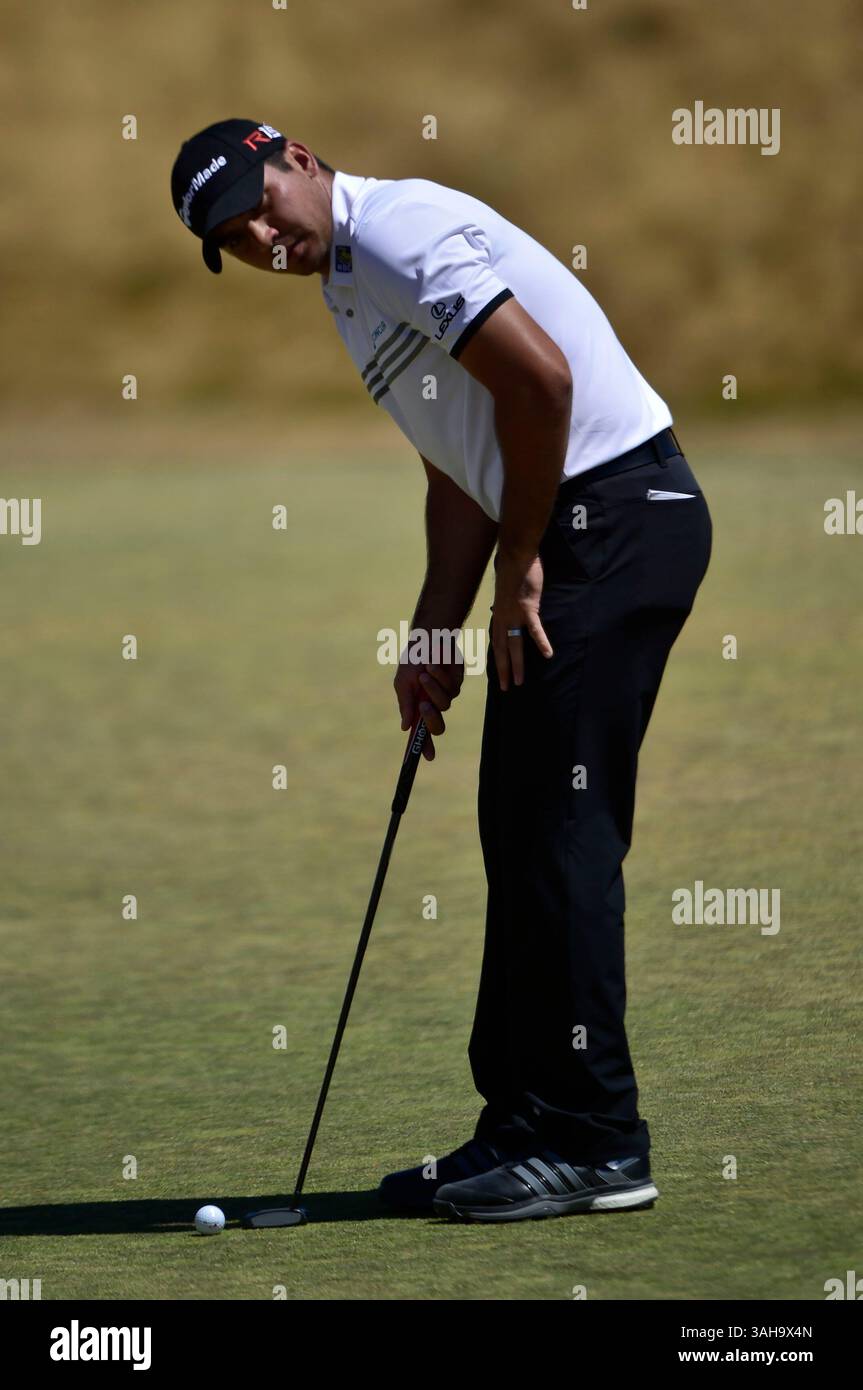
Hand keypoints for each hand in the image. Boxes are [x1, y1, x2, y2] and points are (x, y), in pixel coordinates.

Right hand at [394, 652, 464, 761]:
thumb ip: (405, 704)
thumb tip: (405, 727)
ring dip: (433, 688)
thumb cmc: (412, 661)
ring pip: (444, 704)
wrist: (427, 639)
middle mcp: (433, 705)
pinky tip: (433, 663)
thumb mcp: (403, 682)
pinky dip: (440, 675)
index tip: (425, 758)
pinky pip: (451, 687)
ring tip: (425, 672)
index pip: (421, 733)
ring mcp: (447, 695)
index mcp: (417, 708)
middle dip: (430, 718)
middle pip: (438, 727)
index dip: (423, 747)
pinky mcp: (457, 683)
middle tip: (423, 706)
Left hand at [492, 553, 552, 689]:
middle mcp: (503, 617)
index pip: (497, 641)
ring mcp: (515, 614)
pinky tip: (548, 655)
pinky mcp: (528, 607)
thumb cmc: (511, 568)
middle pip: (502, 649)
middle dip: (503, 670)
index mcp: (499, 614)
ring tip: (519, 681)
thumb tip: (503, 605)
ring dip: (517, 665)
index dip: (498, 658)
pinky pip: (535, 629)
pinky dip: (541, 642)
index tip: (498, 673)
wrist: (514, 554)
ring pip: (515, 645)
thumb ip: (505, 601)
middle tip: (505, 688)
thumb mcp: (505, 589)